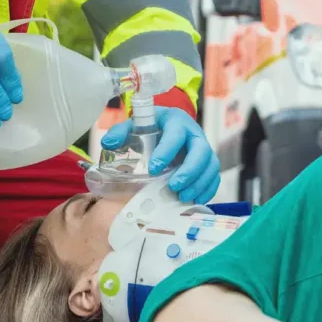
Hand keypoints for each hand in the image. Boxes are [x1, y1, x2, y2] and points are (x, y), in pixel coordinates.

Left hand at [102, 106, 220, 203]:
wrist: (168, 127)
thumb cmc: (151, 127)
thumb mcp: (136, 124)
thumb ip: (121, 132)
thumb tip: (108, 143)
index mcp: (177, 121)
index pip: (176, 135)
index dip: (167, 151)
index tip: (154, 169)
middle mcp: (195, 134)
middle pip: (201, 152)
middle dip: (189, 171)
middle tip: (174, 187)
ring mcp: (205, 149)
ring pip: (211, 166)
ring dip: (199, 183)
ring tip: (183, 197)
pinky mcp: (209, 163)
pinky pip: (214, 177)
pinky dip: (207, 190)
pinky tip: (194, 200)